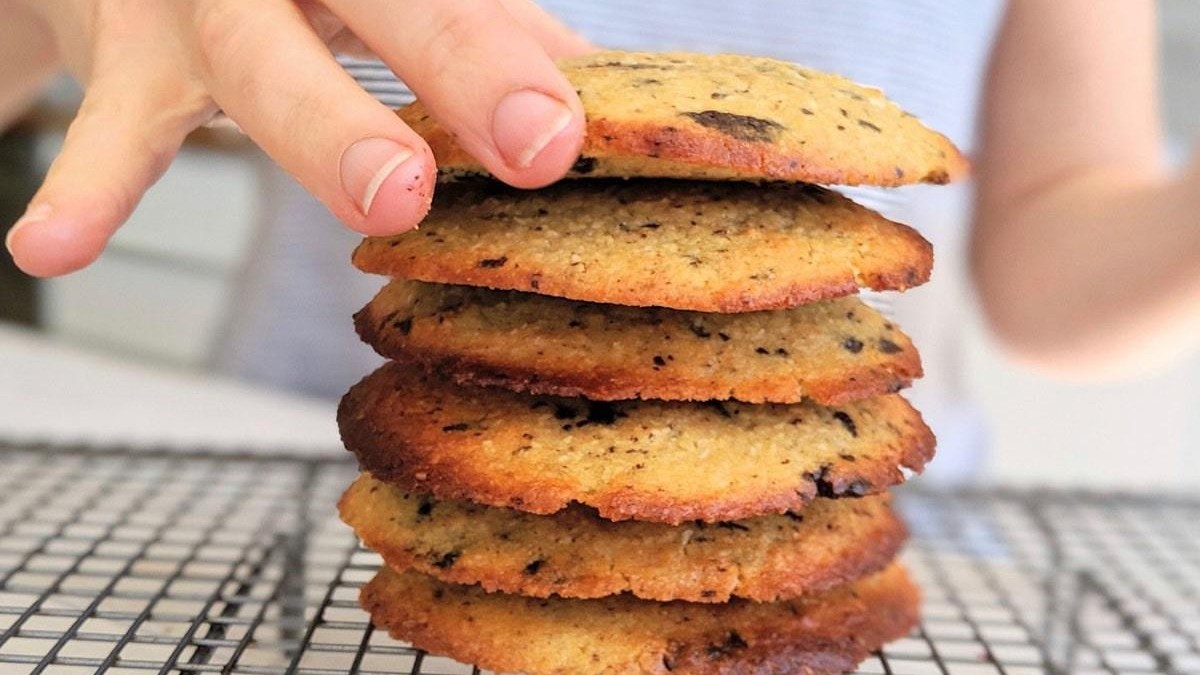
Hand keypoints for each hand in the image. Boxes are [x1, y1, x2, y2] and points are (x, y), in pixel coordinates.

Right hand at [4, 0, 590, 276]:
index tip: (575, 127)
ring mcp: (197, 2)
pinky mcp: (124, 57)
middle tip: (536, 147)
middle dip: (462, 65)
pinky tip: (51, 249)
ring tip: (394, 197)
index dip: (520, 53)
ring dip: (326, 129)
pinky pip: (106, 128)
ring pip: (258, 58)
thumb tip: (598, 92)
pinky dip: (85, 187)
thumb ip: (482, 28)